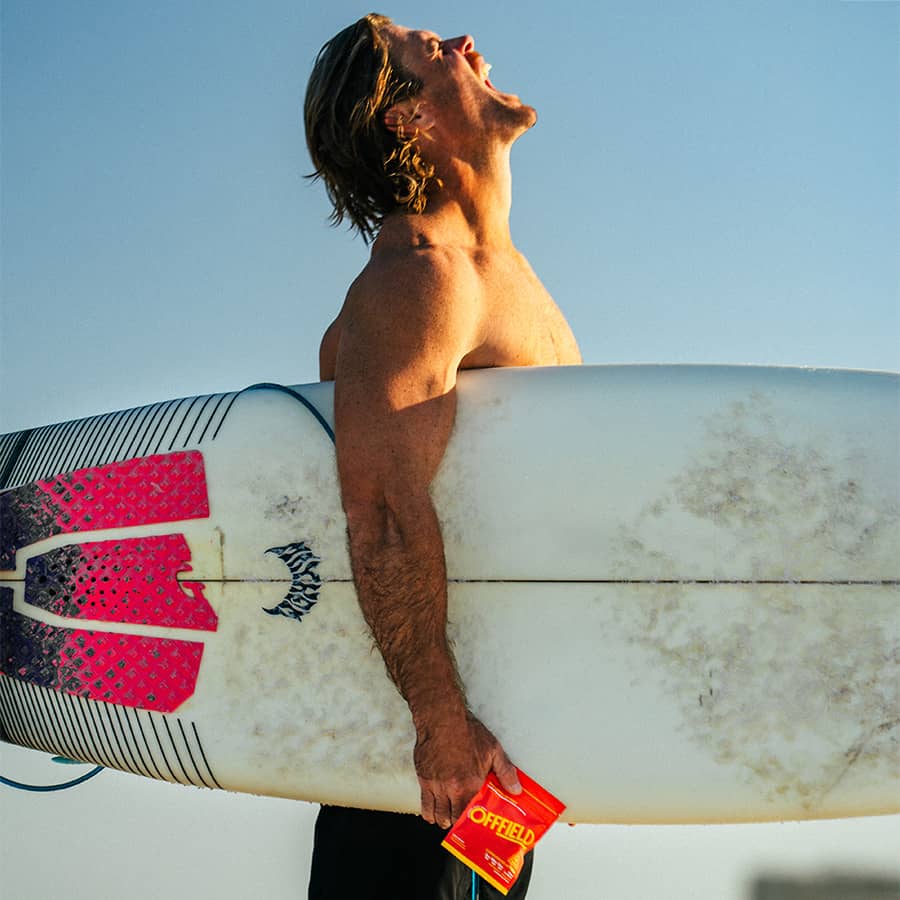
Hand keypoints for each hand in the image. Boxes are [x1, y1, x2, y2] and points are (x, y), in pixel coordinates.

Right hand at [413, 712, 521, 827]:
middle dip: (457, 823)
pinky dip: (428, 813)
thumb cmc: (467, 732)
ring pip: (438, 815)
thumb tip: (516, 789)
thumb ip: (505, 771)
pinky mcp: (424, 779)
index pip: (470, 815)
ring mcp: (436, 785)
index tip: (474, 823)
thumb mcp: (493, 749)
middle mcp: (452, 788)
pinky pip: (424, 805)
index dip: (471, 822)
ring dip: (443, 819)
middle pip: (452, 819)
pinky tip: (433, 812)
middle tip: (461, 820)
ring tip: (448, 817)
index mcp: (471, 784)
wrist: (442, 719)